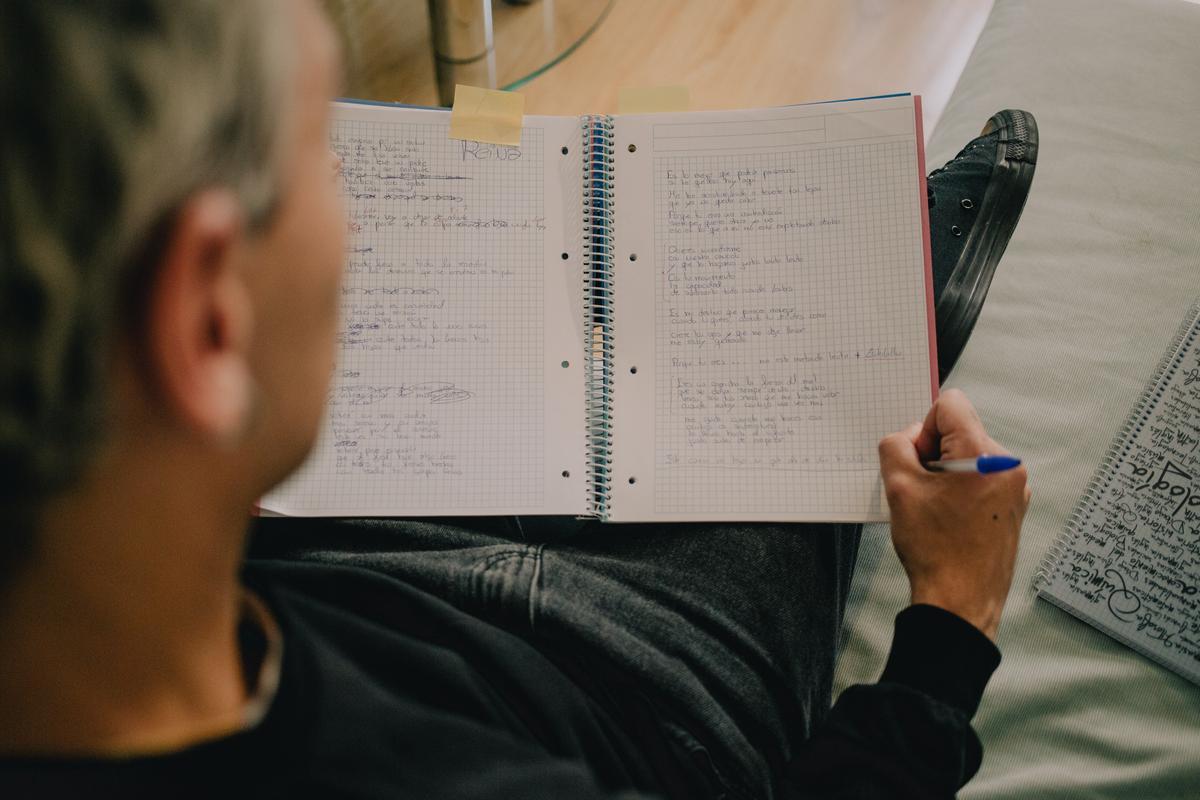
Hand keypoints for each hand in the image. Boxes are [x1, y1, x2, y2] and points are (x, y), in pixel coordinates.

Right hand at [878, 389, 1030, 640]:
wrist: (961, 601)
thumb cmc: (934, 548)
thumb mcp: (899, 488)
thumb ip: (895, 446)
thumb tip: (908, 438)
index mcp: (984, 454)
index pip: (950, 405)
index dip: (924, 428)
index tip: (919, 461)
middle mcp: (1008, 465)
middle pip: (959, 431)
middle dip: (934, 453)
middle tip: (922, 492)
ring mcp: (1015, 487)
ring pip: (968, 456)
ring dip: (946, 473)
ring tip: (937, 510)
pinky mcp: (1014, 506)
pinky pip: (981, 478)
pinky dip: (961, 490)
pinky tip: (950, 519)